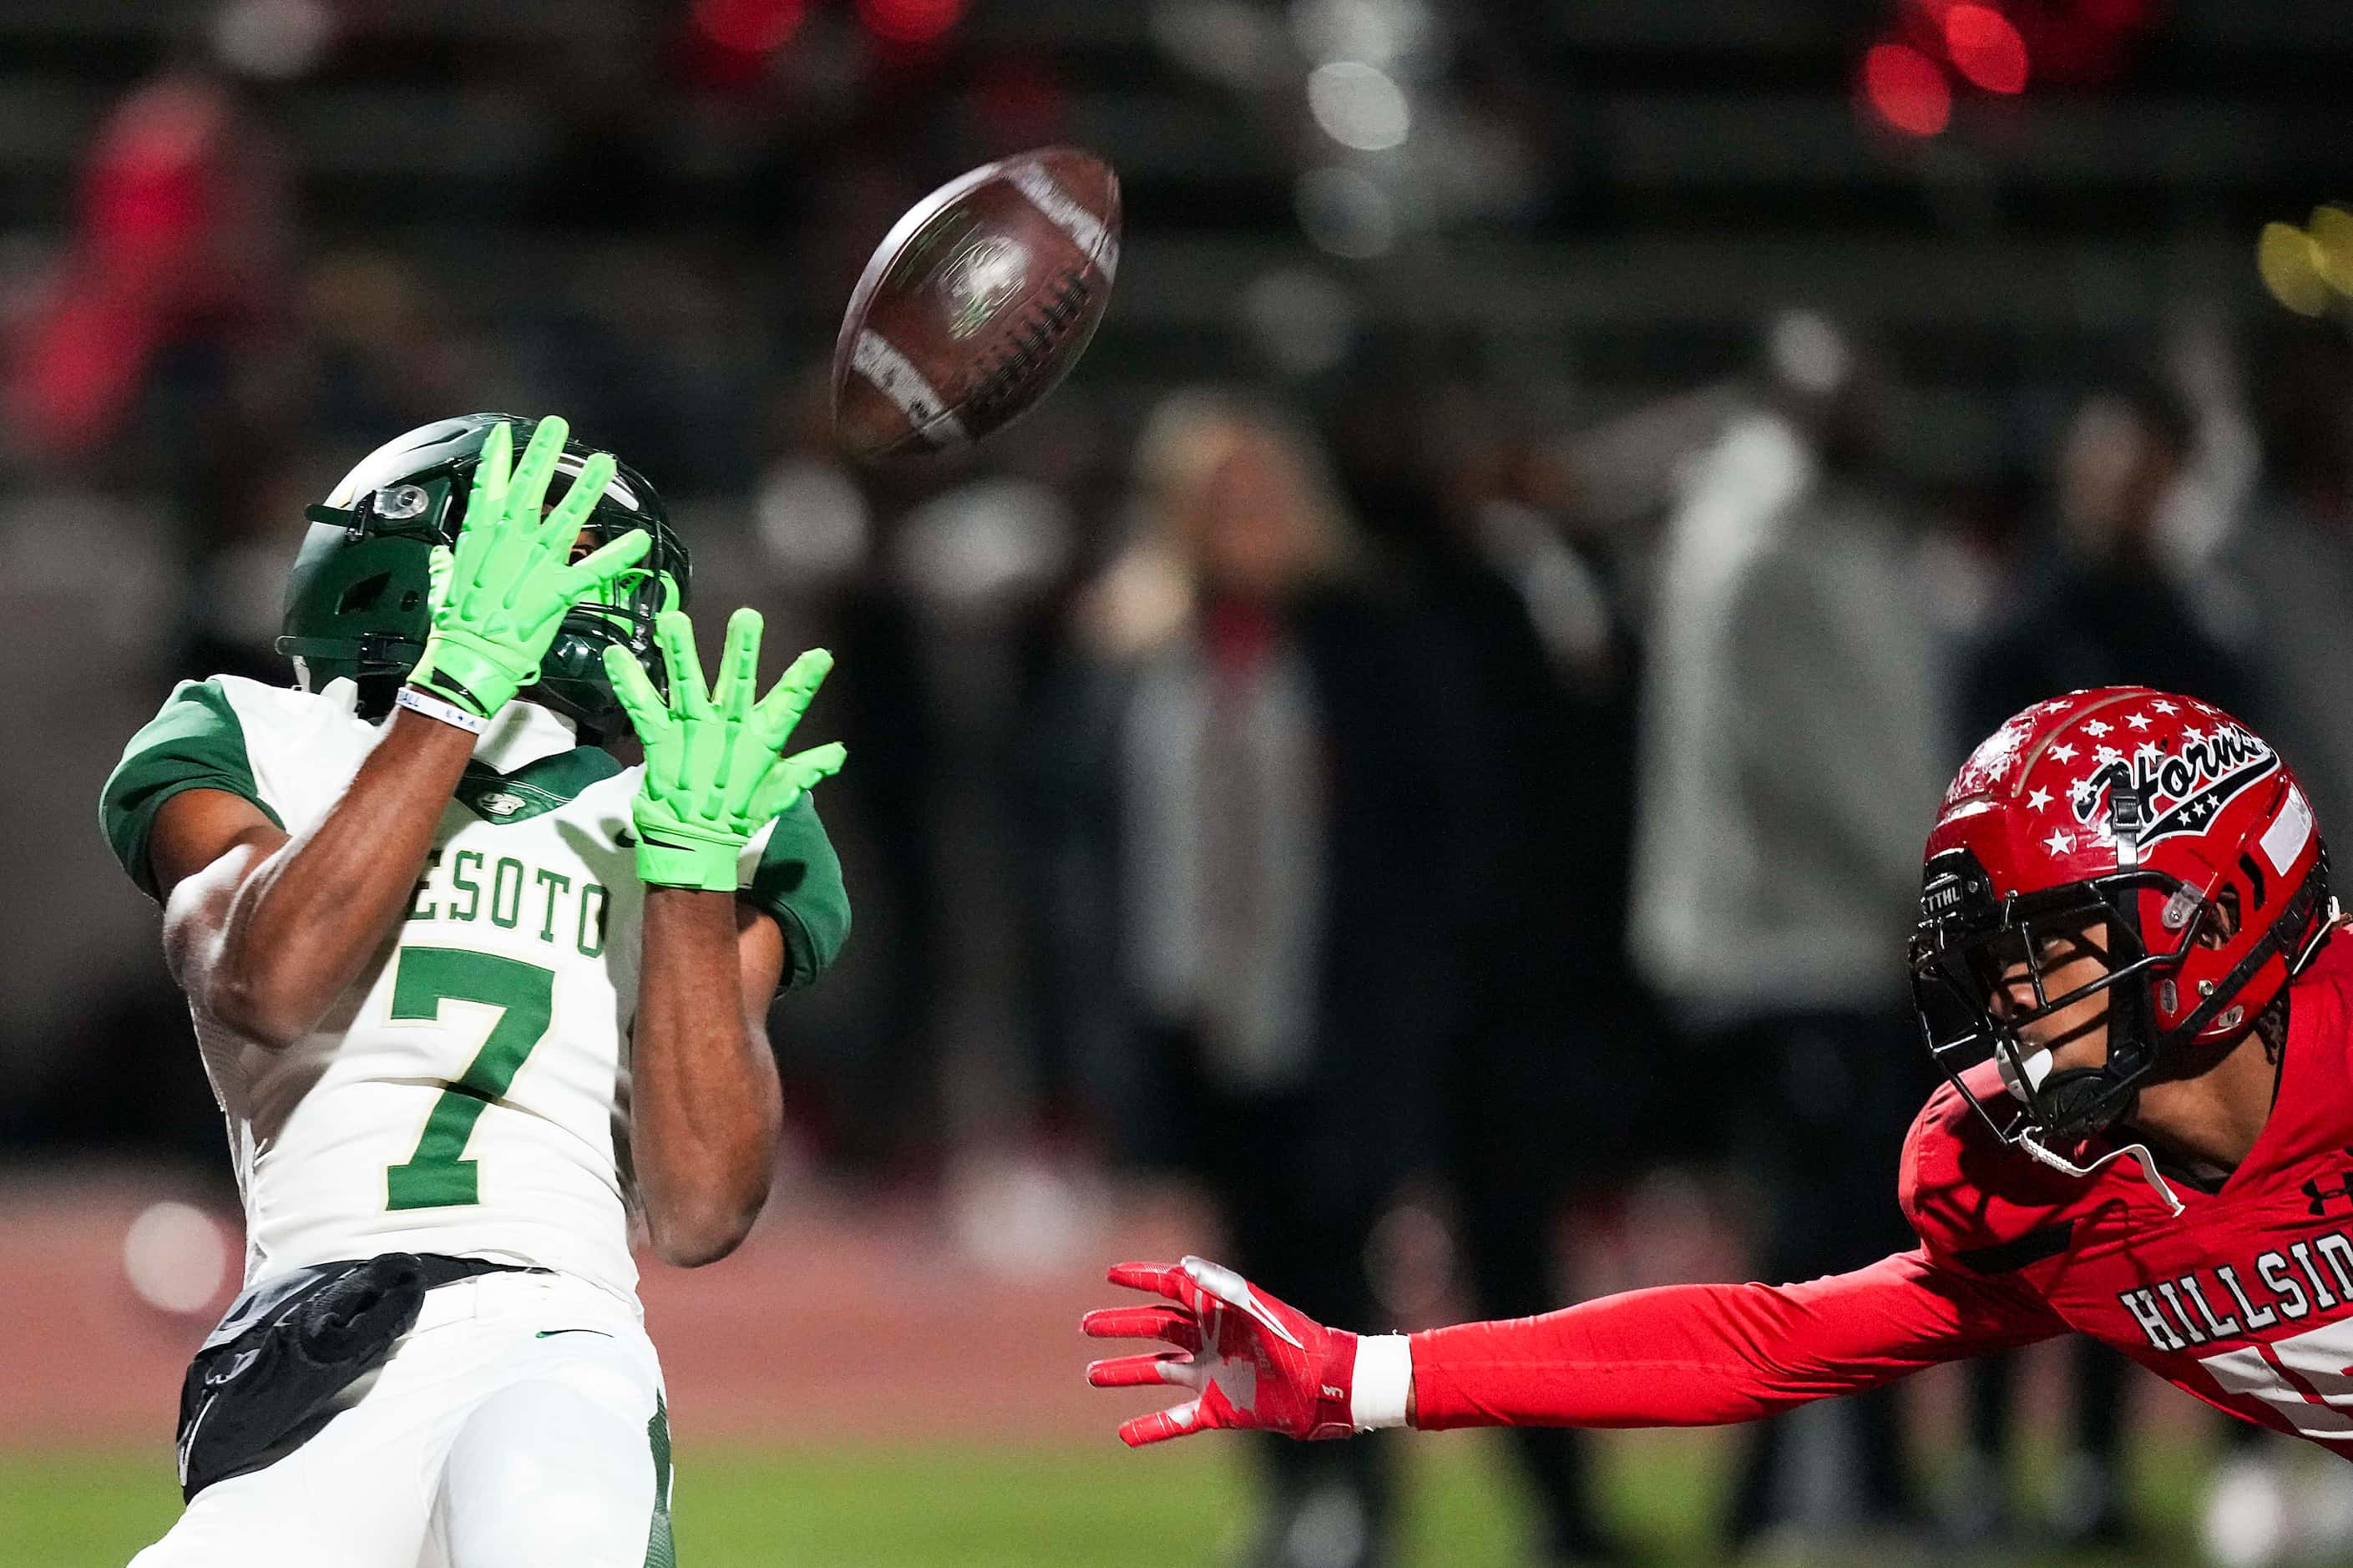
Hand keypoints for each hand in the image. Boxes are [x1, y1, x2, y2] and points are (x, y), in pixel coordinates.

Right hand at [408, 417, 650, 719]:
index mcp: (479, 539)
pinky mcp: (557, 590)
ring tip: (604, 463)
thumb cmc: (454, 627)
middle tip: (557, 425)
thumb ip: (444, 565)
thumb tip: (437, 555)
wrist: (467, 659)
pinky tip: (639, 540)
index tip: (505, 433)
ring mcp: (534, 564)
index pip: (487, 488)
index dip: (497, 459)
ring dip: (587, 488)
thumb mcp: (444, 586)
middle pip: (529, 489)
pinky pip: (594, 568)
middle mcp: (508, 543)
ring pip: (567, 517)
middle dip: (544, 454)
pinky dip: (618, 555)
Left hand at [603, 607, 846, 891]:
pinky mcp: (659, 741)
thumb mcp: (778, 793)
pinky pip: (641, 707)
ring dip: (679, 651)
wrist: (694, 845)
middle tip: (747, 616)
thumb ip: (806, 769)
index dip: (804, 681)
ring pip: (686, 684)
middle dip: (742, 650)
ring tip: (671, 619)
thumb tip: (839, 752)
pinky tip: (614, 653)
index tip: (821, 655)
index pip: (789, 705)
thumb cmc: (739, 814)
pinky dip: (627, 681)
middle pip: (737, 682)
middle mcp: (727, 729)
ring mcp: (691, 732)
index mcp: (759, 740)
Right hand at [1083, 1256, 1360, 1445]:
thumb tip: (1182, 1264)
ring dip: (1124, 1372)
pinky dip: (1151, 1427)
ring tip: (1092, 1372)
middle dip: (1120, 1325)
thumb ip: (1222, 1286)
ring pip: (1156, 1373)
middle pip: (1154, 1329)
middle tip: (1087, 1325)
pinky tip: (1124, 1433)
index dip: (1141, 1278)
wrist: (1324, 1386)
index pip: (1170, 1288)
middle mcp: (1208, 1341)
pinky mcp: (1218, 1409)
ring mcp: (1210, 1376)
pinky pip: (1176, 1419)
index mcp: (1216, 1311)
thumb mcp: (1257, 1308)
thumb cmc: (1294, 1339)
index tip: (1110, 1273)